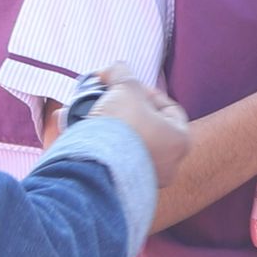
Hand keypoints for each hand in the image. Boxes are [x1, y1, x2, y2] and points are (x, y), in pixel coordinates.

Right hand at [84, 70, 198, 231]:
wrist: (94, 165)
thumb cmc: (121, 127)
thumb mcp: (125, 87)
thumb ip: (122, 73)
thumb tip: (114, 69)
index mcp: (179, 141)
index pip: (169, 109)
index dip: (148, 92)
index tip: (128, 86)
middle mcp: (166, 166)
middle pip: (146, 128)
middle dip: (124, 110)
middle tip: (108, 98)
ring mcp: (141, 180)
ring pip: (124, 146)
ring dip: (108, 127)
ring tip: (90, 112)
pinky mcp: (116, 187)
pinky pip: (106, 160)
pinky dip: (93, 144)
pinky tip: (76, 129)